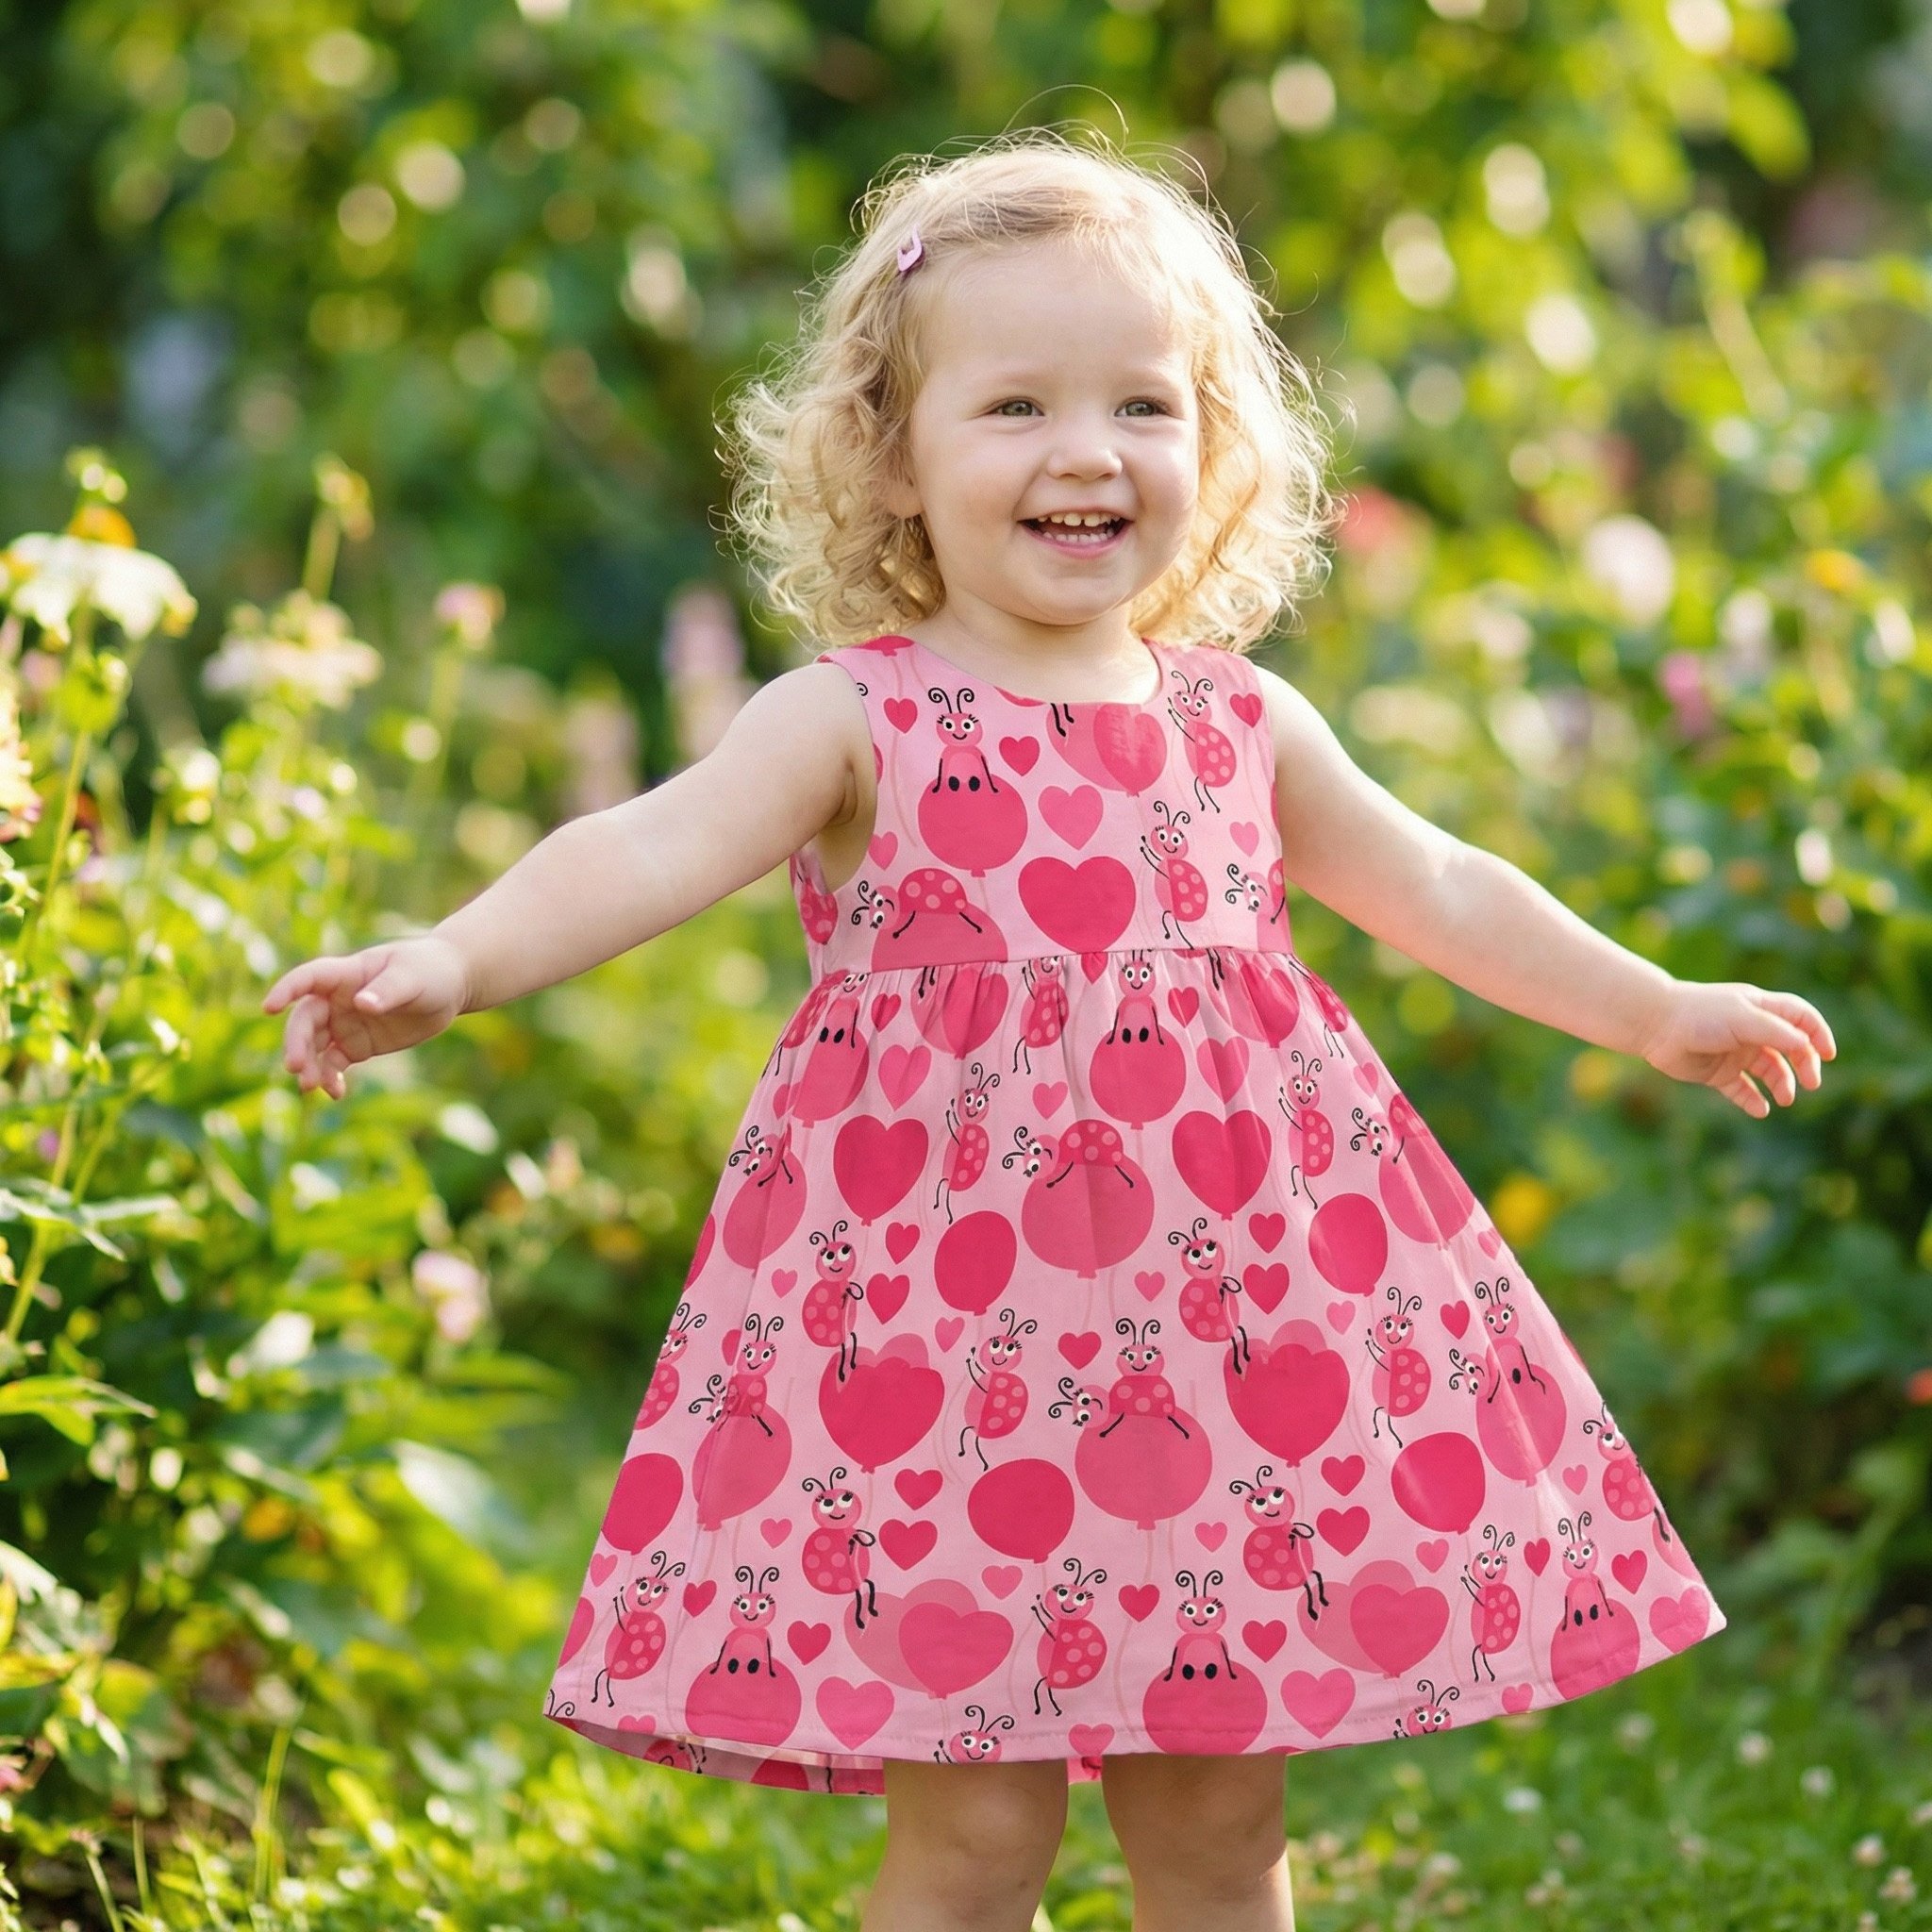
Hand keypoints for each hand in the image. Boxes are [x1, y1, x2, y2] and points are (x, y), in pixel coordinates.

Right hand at [261, 934, 470, 1098]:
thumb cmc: (429, 970)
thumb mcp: (413, 977)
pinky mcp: (357, 1045)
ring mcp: (345, 1023)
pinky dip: (330, 1079)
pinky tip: (335, 1093)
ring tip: (311, 1087)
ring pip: (314, 1046)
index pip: (309, 978)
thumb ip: (388, 990)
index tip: (269, 1007)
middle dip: (297, 1042)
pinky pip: (333, 1064)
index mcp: (347, 974)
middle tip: (296, 1067)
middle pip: (305, 1019)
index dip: (287, 990)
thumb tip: (363, 1004)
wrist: (450, 986)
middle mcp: (338, 999)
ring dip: (309, 1065)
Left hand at [1634, 977, 1836, 1116]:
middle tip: (1811, 1083)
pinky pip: (1742, 1090)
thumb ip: (1776, 1032)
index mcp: (1760, 1009)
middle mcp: (1751, 1030)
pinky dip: (1753, 1100)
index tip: (1828, 1055)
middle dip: (1805, 1065)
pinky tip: (1761, 1110)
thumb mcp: (1744, 1018)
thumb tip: (1806, 1045)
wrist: (1655, 1025)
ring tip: (1784, 1099)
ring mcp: (1735, 1052)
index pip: (1801, 1018)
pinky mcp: (1717, 1072)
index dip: (1818, 1034)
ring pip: (1770, 1071)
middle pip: (1791, 1048)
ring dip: (1782, 1085)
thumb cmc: (1700, 1015)